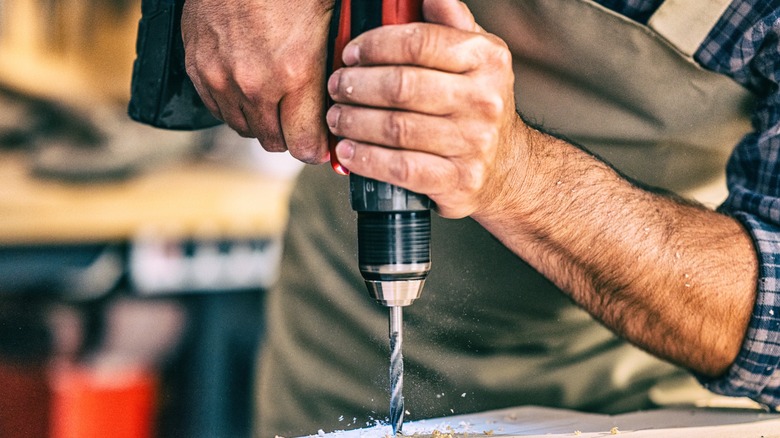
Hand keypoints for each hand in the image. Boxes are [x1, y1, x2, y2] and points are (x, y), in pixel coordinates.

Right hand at [182, 0, 333, 162]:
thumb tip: (346, 103)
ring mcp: (221, 79)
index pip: (304, 146)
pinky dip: (235, 105)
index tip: (321, 142)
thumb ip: (333, 69)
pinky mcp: (198, 70)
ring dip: (262, 121)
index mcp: (295, 72)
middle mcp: (255, 84)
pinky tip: (248, 85)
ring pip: (245, 129)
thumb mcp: (328, 23)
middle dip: (291, 134)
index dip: (316, 148)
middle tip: (300, 117)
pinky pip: (218, 110)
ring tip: (274, 97)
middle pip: (275, 143)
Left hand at [326, 0, 522, 217]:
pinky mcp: (458, 181)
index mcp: (486, 59)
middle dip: (356, 85)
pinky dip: (367, 159)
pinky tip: (348, 151)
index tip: (351, 54)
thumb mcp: (478, 57)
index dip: (375, 45)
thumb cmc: (478, 105)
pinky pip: (401, 168)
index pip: (419, 41)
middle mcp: (484, 100)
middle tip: (336, 87)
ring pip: (396, 128)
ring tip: (336, 117)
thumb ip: (450, 23)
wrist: (509, 168)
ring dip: (354, 122)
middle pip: (402, 86)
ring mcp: (472, 143)